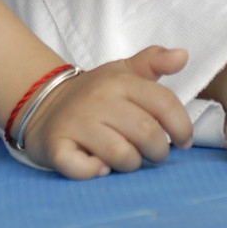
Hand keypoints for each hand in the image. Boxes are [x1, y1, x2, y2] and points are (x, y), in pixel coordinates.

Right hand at [19, 46, 193, 178]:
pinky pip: (82, 168)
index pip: (164, 103)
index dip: (182, 126)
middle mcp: (98, 100)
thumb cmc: (95, 94)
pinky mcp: (56, 146)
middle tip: (153, 154)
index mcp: (119, 81)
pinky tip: (99, 166)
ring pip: (120, 154)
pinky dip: (95, 172)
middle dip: (158, 151)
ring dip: (131, 164)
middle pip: (147, 133)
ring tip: (127, 159)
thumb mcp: (123, 72)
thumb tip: (183, 55)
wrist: (43, 103)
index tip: (183, 141)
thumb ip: (154, 61)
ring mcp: (76, 123)